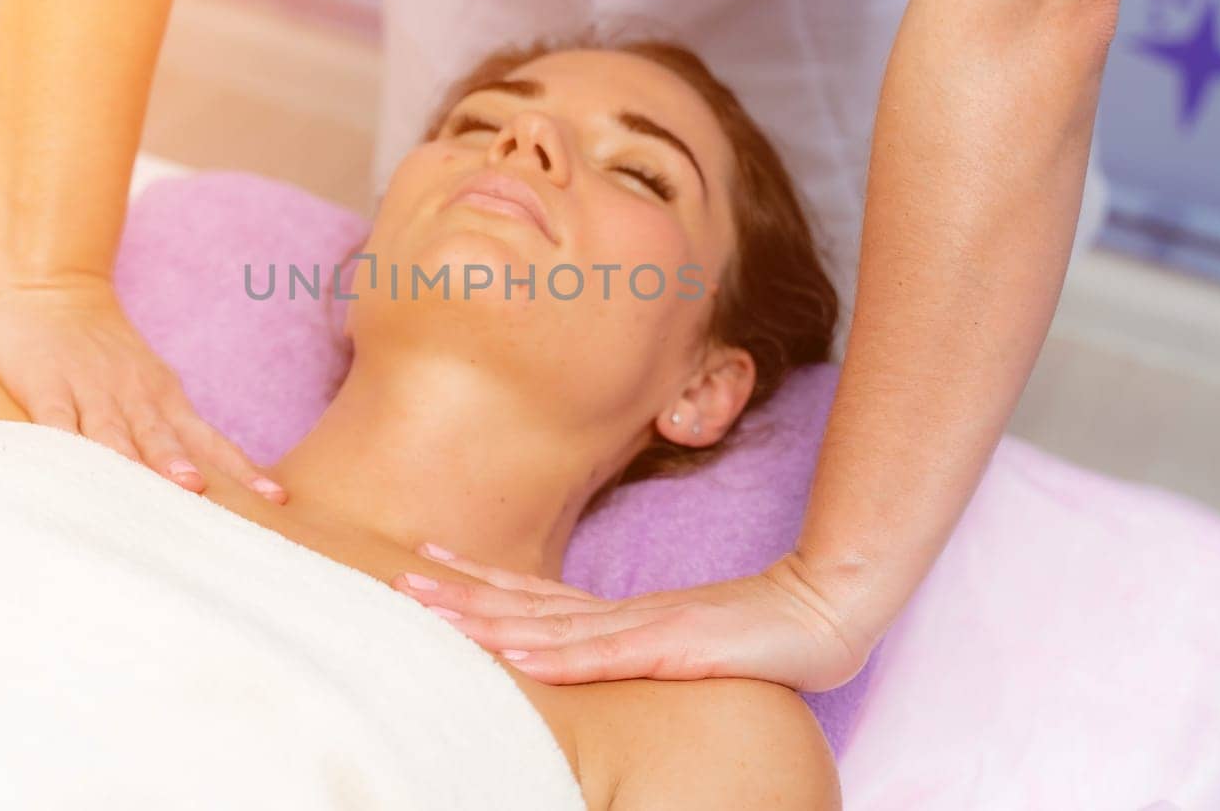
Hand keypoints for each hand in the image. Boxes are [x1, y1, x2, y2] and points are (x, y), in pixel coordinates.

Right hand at [0, 277, 285, 502]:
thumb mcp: (150, 386)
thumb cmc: (106, 353)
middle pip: (162, 437)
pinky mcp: (46, 386)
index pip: (210, 442)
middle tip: (201, 493)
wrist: (54, 290)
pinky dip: (63, 440)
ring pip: (112, 430)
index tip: (274, 500)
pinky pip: (55, 417)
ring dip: (130, 456)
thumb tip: (208, 488)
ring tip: (137, 482)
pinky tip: (67, 464)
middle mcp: (134, 396)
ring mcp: (90, 390)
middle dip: (180, 466)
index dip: (240, 470)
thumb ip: (172, 433)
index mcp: (165, 400)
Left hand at [394, 545, 869, 691]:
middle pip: (524, 602)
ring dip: (486, 619)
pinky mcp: (669, 647)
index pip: (531, 596)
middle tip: (399, 578)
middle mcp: (617, 613)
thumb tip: (577, 652)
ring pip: (547, 625)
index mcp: (616, 612)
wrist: (819, 614)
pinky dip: (555, 656)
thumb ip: (629, 644)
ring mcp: (641, 627)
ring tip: (432, 610)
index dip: (476, 581)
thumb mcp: (675, 642)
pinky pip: (601, 656)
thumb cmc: (752, 635)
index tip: (424, 563)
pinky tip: (515, 655)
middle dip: (459, 592)